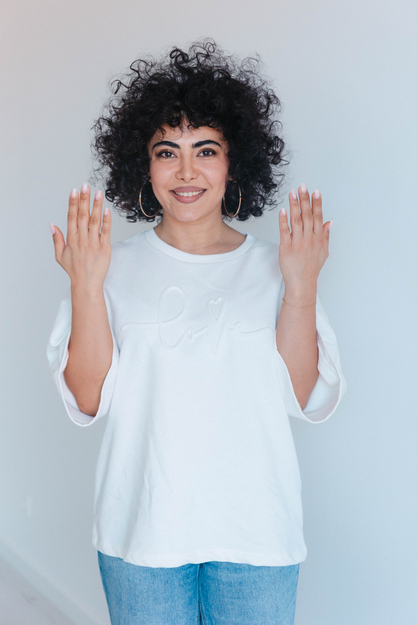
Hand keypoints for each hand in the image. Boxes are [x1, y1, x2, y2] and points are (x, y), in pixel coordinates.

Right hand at [50, 184, 111, 289]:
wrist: (87, 284)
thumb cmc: (74, 271)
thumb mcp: (60, 256)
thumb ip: (57, 239)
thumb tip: (52, 225)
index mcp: (71, 240)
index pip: (72, 217)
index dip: (73, 203)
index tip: (74, 191)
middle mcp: (82, 239)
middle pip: (83, 216)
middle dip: (84, 200)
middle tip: (86, 186)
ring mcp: (94, 243)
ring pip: (95, 221)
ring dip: (97, 206)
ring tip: (99, 193)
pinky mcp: (104, 248)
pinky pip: (106, 232)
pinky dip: (106, 221)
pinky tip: (106, 210)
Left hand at [278, 184, 331, 301]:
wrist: (302, 284)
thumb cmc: (312, 269)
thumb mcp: (323, 252)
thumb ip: (326, 236)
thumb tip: (330, 222)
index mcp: (318, 239)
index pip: (318, 217)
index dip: (317, 204)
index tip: (316, 191)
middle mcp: (309, 239)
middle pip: (308, 216)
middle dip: (305, 200)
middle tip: (302, 186)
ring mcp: (298, 244)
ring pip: (296, 221)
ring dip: (294, 206)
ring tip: (292, 193)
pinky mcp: (286, 248)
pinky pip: (284, 232)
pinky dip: (283, 221)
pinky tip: (283, 210)